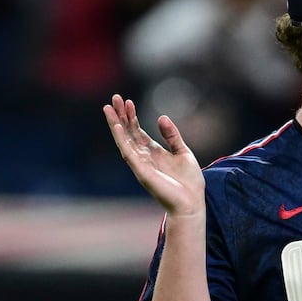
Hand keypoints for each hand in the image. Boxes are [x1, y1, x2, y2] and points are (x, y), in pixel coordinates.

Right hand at [104, 94, 204, 216]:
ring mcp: (140, 164)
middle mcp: (143, 157)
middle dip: (121, 115)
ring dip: (116, 124)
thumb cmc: (189, 182)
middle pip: (128, 132)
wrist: (192, 203)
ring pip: (124, 140)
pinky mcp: (142, 171)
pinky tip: (118, 126)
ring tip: (109, 107)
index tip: (128, 100)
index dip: (132, 116)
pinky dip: (122, 139)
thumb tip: (161, 116)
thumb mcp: (183, 152)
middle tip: (114, 97)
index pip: (137, 131)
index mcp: (153, 152)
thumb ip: (172, 135)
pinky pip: (128, 153)